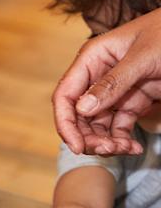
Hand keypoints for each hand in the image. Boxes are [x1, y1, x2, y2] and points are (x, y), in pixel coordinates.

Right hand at [52, 8, 160, 155]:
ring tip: (126, 148)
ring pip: (98, 123)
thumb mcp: (142, 58)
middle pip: (79, 113)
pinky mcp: (134, 101)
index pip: (66, 94)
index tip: (77, 145)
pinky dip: (123, 139)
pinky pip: (120, 125)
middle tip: (108, 149)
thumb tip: (83, 108)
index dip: (66, 121)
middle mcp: (98, 76)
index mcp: (91, 59)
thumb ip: (113, 82)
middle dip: (89, 135)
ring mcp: (116, 90)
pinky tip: (134, 147)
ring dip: (107, 140)